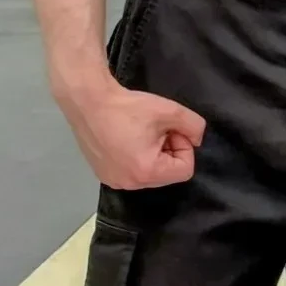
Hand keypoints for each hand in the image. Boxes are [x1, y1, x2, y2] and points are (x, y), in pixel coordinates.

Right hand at [61, 80, 206, 189]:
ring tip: (139, 133)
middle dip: (168, 151)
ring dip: (152, 154)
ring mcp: (114, 181)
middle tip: (155, 129)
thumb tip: (197, 140)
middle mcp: (130, 184)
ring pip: (150, 173)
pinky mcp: (103, 175)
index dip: (183, 147)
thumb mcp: (170, 111)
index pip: (185, 170)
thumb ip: (194, 126)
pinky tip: (126, 139)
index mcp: (147, 172)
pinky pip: (132, 172)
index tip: (169, 129)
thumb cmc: (127, 107)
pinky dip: (136, 157)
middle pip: (167, 174)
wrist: (88, 101)